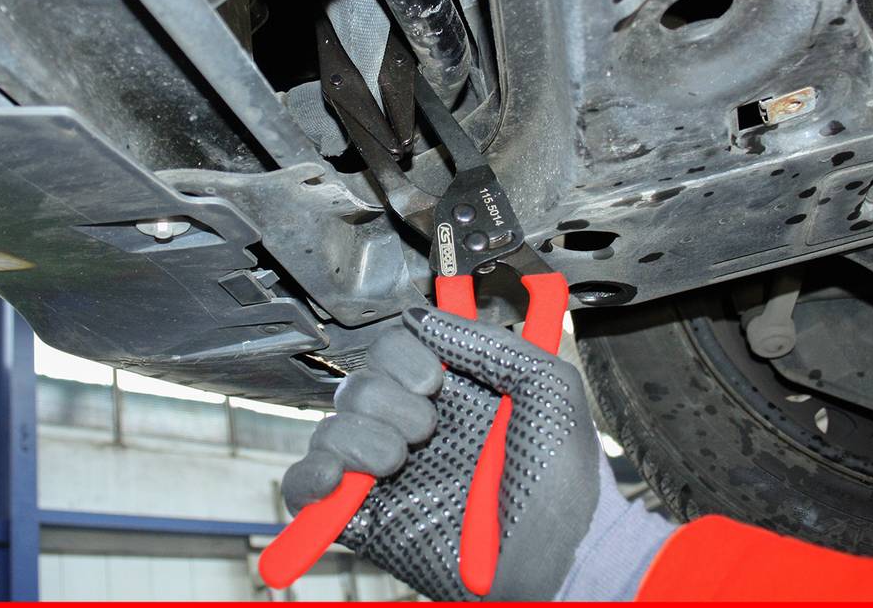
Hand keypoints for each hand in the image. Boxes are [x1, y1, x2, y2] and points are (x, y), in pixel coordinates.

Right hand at [281, 307, 666, 599]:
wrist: (559, 556)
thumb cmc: (565, 480)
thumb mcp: (546, 384)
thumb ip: (487, 341)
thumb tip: (424, 318)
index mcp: (450, 394)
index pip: (393, 349)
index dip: (402, 355)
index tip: (433, 379)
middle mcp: (413, 427)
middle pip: (357, 384)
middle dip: (388, 400)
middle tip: (428, 428)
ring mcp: (386, 474)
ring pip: (330, 429)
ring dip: (360, 438)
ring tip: (399, 461)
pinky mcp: (365, 518)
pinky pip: (306, 489)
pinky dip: (309, 477)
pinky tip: (337, 478)